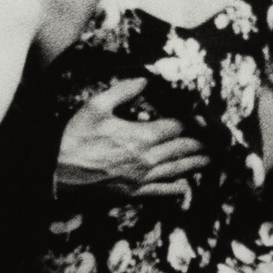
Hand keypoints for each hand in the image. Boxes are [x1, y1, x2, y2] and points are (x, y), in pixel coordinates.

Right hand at [56, 77, 210, 196]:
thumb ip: (123, 91)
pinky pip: (158, 192)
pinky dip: (174, 189)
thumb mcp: (96, 106)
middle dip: (199, 143)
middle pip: (180, 149)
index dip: (191, 121)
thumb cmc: (74, 137)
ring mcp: (139, 178)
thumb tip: (145, 80)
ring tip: (210, 159)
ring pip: (175, 170)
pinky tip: (184, 188)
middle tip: (216, 141)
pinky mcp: (131, 192)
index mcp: (139, 136)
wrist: (55, 172)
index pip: (174, 127)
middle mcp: (145, 159)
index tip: (203, 117)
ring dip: (194, 164)